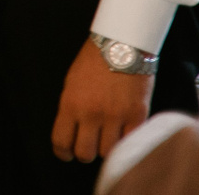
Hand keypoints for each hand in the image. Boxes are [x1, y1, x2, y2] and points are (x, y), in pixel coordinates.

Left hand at [51, 40, 152, 162]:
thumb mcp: (71, 83)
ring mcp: (116, 116)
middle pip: (85, 153)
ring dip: (107, 148)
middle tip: (90, 145)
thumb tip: (72, 132)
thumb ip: (72, 109)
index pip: (61, 141)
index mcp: (70, 104)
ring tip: (108, 137)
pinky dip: (126, 141)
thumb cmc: (93, 62)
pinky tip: (123, 133)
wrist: (121, 44)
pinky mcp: (137, 115)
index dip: (63, 152)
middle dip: (86, 153)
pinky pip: (130, 142)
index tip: (67, 153)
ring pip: (108, 152)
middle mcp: (91, 113)